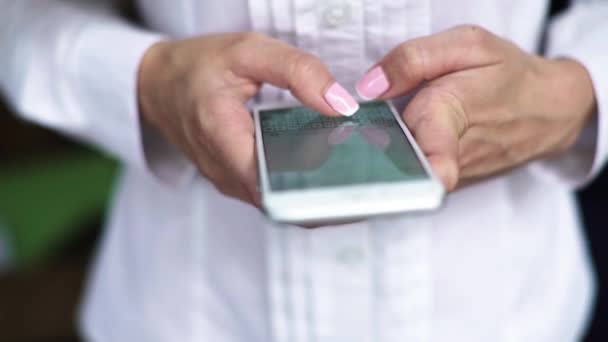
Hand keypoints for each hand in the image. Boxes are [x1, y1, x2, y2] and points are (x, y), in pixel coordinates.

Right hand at [137, 33, 357, 204]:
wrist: (159, 86)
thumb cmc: (198, 66)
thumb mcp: (248, 51)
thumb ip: (297, 70)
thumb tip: (341, 104)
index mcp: (222, 135)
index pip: (274, 184)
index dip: (315, 192)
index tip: (354, 188)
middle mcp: (223, 170)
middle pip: (283, 199)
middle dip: (325, 196)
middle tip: (368, 182)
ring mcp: (228, 181)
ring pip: (279, 201)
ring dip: (314, 194)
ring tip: (355, 178)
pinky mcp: (235, 181)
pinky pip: (272, 193)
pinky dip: (298, 186)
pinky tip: (327, 172)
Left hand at [356, 25, 595, 189]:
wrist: (549, 111)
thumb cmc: (509, 74)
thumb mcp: (469, 45)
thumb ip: (414, 59)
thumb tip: (370, 86)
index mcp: (453, 109)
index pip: (433, 145)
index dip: (424, 161)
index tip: (426, 177)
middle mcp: (452, 151)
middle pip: (398, 151)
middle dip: (380, 134)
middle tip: (384, 115)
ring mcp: (455, 174)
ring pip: (406, 164)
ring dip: (395, 144)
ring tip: (410, 122)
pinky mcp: (455, 185)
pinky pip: (419, 171)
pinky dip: (410, 155)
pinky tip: (420, 138)